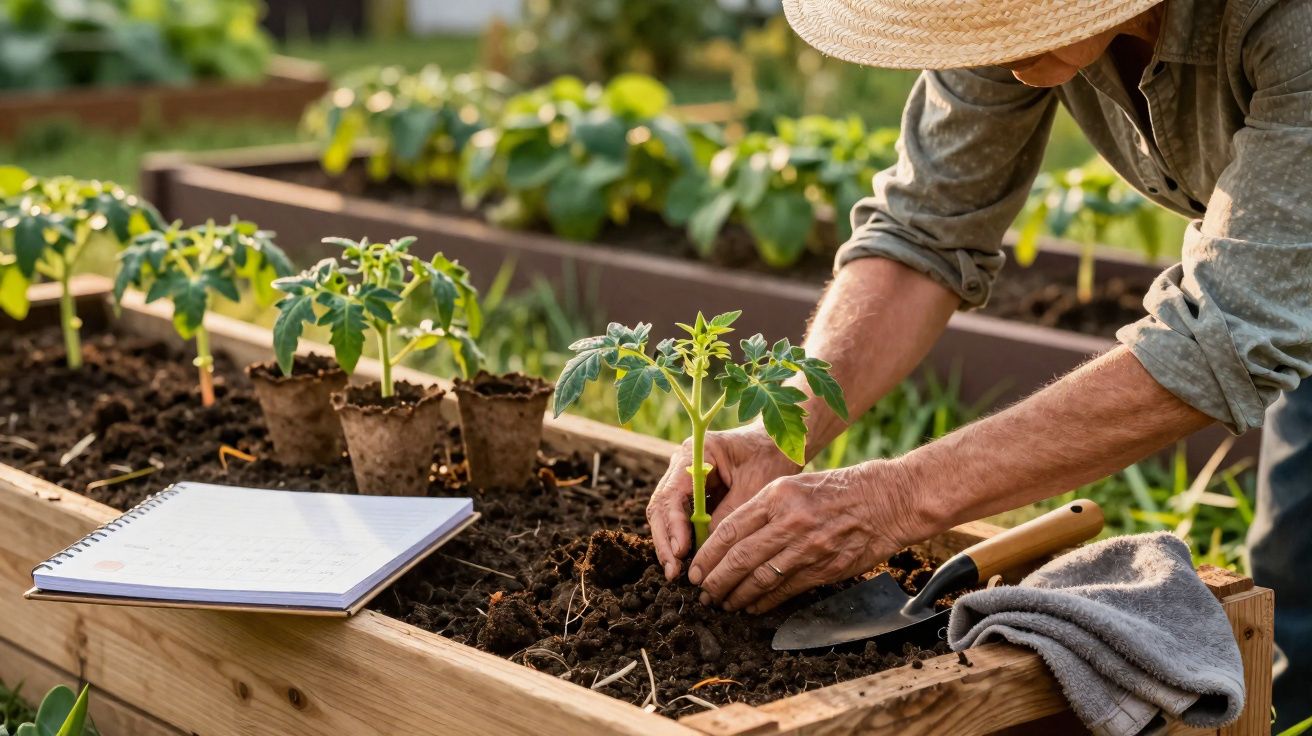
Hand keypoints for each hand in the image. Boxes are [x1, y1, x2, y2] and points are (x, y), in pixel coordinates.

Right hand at [648, 426, 799, 579]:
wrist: (780, 444)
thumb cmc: (771, 457)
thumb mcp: (754, 487)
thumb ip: (729, 516)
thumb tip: (707, 551)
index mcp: (694, 454)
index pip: (672, 494)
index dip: (673, 525)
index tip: (681, 551)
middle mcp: (682, 466)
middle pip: (661, 508)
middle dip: (665, 541)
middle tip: (673, 572)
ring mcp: (685, 481)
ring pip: (666, 517)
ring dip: (671, 545)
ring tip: (677, 574)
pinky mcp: (693, 496)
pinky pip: (681, 521)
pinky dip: (683, 541)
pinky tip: (688, 564)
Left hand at [687, 461, 922, 612]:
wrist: (888, 500)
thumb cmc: (841, 489)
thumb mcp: (795, 485)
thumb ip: (764, 508)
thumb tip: (730, 538)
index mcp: (777, 495)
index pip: (730, 529)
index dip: (708, 554)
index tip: (696, 568)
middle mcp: (790, 521)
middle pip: (740, 558)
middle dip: (716, 580)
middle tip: (703, 592)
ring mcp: (808, 547)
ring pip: (760, 578)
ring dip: (737, 595)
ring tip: (723, 603)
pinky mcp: (824, 568)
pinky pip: (786, 590)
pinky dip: (764, 602)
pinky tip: (752, 607)